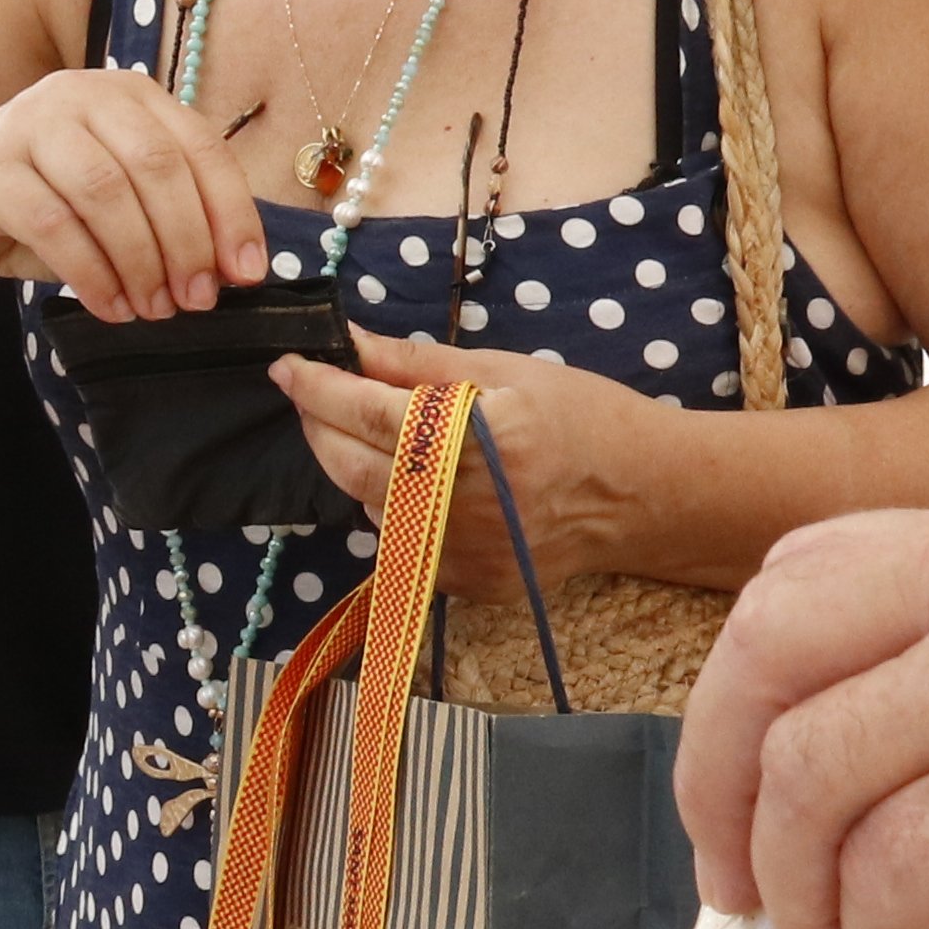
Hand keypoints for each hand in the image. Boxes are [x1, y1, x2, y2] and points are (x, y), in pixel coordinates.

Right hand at [0, 69, 267, 316]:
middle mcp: (81, 94)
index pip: (200, 147)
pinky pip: (54, 224)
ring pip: (107, 194)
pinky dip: (92, 273)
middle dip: (188, 242)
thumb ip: (170, 218)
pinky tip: (109, 308)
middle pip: (157, 167)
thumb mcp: (114, 204)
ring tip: (153, 310)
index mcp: (127, 95)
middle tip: (197, 301)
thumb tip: (235, 269)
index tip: (248, 273)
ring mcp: (30, 124)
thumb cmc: (40, 206)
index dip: (232, 213)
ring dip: (141, 261)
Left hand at [274, 333, 663, 600]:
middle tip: (311, 393)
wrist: (643, 496)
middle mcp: (462, 506)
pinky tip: (417, 479)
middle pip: (348, 467)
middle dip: (317, 427)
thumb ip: (419, 364)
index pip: (365, 412)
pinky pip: (401, 542)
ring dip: (354, 466)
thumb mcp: (507, 370)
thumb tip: (351, 344)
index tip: (286, 364)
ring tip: (374, 431)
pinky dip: (394, 506)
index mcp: (474, 440)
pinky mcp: (466, 585)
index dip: (316, 386)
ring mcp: (463, 555)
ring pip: (368, 507)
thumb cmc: (582, 417)